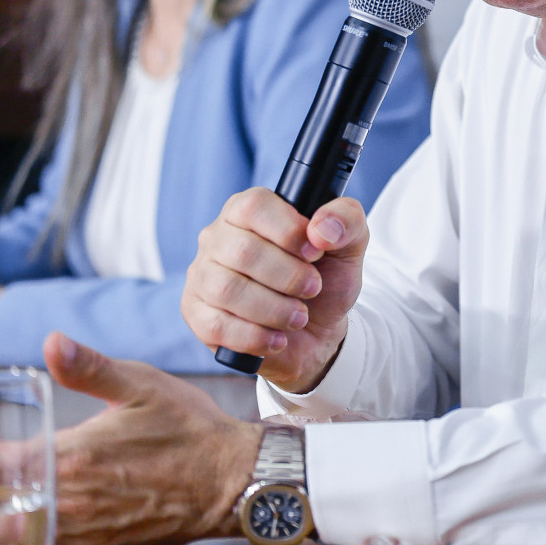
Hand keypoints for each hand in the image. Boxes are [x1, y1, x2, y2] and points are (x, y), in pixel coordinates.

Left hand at [0, 335, 260, 544]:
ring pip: (17, 535)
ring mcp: (84, 531)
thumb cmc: (189, 429)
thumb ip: (90, 368)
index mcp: (71, 457)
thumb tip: (52, 341)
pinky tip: (22, 533)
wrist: (233, 480)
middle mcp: (70, 500)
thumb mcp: (143, 385)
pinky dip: (28, 544)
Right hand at [182, 189, 368, 393]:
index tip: (316, 252)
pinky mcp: (195, 313)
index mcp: (249, 209)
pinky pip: (216, 325)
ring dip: (274, 309)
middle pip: (242, 251)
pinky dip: (255, 336)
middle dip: (288, 276)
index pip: (254, 206)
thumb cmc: (326, 277)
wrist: (316, 330)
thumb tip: (321, 229)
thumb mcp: (350, 244)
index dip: (288, 231)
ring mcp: (202, 275)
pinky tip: (278, 338)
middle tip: (313, 288)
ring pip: (227, 289)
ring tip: (299, 316)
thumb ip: (347, 220)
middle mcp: (217, 237)